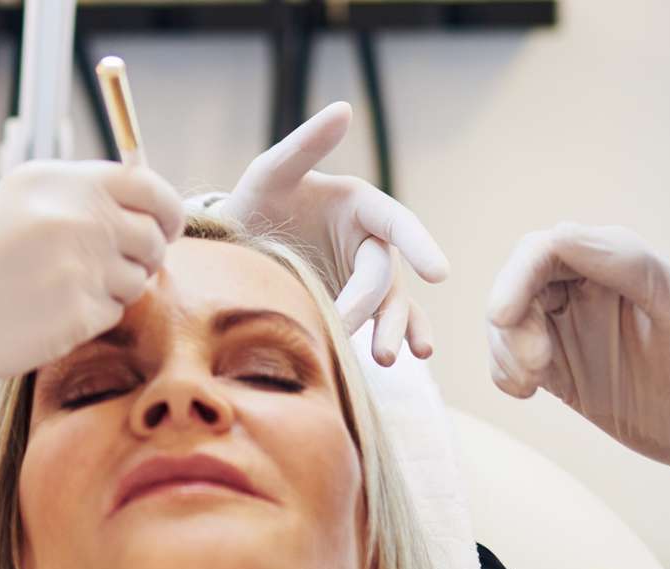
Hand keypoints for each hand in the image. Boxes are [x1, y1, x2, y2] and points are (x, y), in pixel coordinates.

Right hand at [0, 160, 183, 459]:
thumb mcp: (16, 204)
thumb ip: (78, 198)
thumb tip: (143, 206)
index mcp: (59, 181)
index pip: (147, 185)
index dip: (166, 209)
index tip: (165, 226)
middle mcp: (75, 216)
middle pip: (151, 236)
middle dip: (143, 255)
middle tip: (111, 268)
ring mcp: (80, 265)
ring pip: (137, 279)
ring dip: (112, 288)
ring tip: (60, 289)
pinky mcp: (79, 313)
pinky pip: (114, 312)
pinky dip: (92, 316)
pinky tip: (51, 313)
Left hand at [210, 102, 449, 364]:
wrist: (231, 249)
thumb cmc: (252, 204)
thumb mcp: (270, 172)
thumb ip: (306, 143)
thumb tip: (346, 108)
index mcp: (359, 205)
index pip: (398, 224)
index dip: (420, 245)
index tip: (438, 272)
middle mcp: (368, 241)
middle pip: (384, 276)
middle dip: (372, 305)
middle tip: (348, 331)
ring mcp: (362, 277)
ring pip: (391, 305)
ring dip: (392, 331)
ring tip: (383, 358)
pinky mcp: (354, 307)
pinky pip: (384, 323)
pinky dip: (398, 337)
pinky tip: (408, 358)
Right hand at [483, 224, 669, 485]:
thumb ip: (626, 264)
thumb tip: (558, 235)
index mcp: (615, 261)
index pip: (545, 250)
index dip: (515, 277)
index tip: (503, 316)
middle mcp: (587, 289)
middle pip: (517, 285)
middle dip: (511, 322)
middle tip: (537, 366)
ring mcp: (573, 331)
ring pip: (508, 324)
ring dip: (504, 350)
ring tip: (533, 384)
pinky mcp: (565, 372)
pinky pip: (513, 361)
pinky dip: (503, 373)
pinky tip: (524, 393)